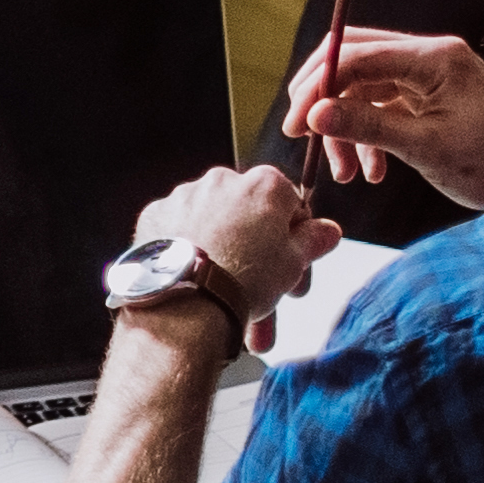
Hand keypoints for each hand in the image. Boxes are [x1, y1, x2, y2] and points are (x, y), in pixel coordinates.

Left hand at [121, 158, 334, 325]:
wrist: (184, 303)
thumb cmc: (242, 281)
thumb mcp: (293, 263)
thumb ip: (312, 240)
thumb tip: (328, 231)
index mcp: (264, 185)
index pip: (290, 203)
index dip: (295, 238)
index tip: (294, 266)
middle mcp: (222, 180)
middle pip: (249, 217)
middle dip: (259, 255)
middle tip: (264, 293)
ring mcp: (185, 195)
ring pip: (214, 225)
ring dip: (224, 256)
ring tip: (228, 302)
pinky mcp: (155, 215)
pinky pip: (179, 230)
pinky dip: (189, 251)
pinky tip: (196, 281)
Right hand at [276, 26, 483, 211]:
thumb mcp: (425, 148)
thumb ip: (367, 127)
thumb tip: (314, 115)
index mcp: (435, 58)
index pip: (357, 54)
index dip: (318, 86)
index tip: (296, 123)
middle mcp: (431, 57)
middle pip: (355, 60)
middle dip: (324, 99)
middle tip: (301, 135)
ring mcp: (430, 77)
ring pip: (365, 88)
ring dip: (347, 128)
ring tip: (344, 173)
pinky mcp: (430, 98)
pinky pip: (382, 107)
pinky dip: (369, 137)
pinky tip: (371, 172)